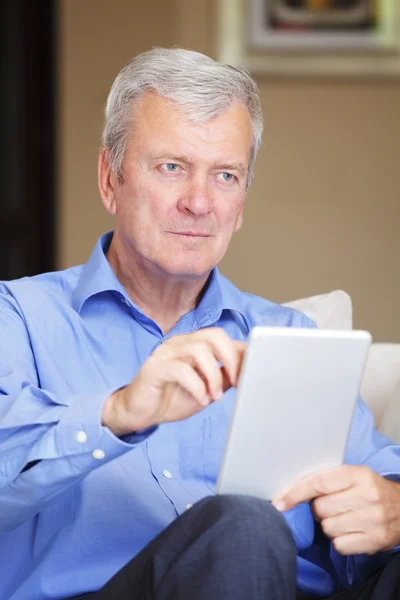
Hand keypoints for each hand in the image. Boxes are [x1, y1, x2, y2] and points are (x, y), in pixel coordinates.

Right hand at [102, 327, 244, 436]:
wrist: (139, 412)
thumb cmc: (172, 397)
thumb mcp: (206, 389)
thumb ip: (224, 377)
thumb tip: (249, 371)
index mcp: (193, 344)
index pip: (223, 338)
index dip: (241, 353)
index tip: (253, 372)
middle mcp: (180, 343)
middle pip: (214, 335)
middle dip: (231, 359)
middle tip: (236, 382)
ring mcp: (166, 352)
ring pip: (199, 349)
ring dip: (214, 375)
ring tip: (215, 396)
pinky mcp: (155, 367)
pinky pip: (180, 369)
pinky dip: (196, 386)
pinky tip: (200, 400)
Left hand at [272, 465, 399, 554]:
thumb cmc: (371, 490)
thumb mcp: (353, 476)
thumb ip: (327, 480)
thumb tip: (289, 494)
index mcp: (358, 475)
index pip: (318, 483)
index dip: (296, 493)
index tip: (279, 502)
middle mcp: (367, 496)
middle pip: (320, 508)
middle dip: (319, 509)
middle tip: (332, 506)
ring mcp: (373, 520)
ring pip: (328, 528)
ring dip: (329, 526)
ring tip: (344, 518)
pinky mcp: (375, 541)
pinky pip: (340, 545)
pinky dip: (340, 541)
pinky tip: (351, 531)